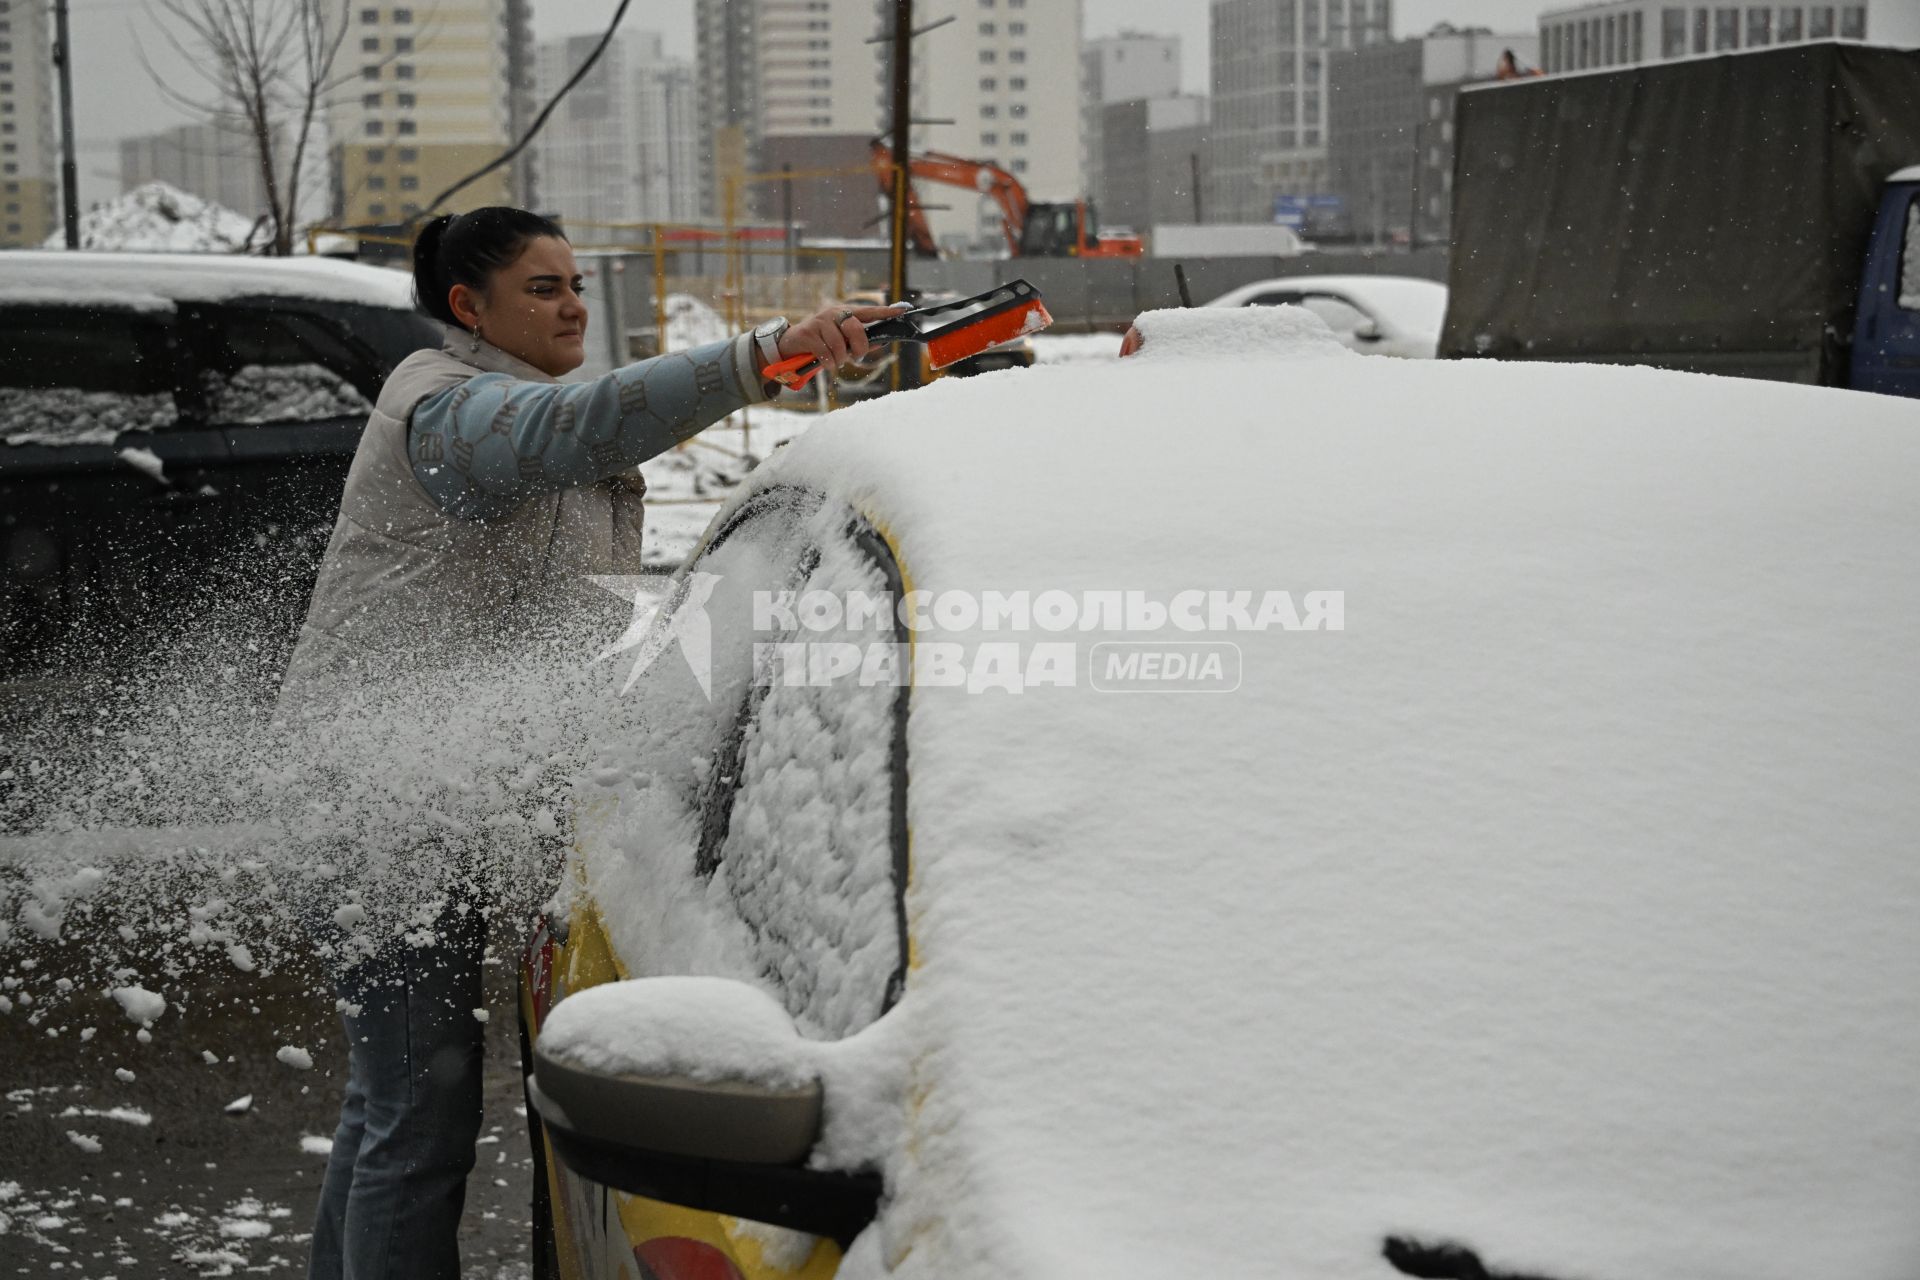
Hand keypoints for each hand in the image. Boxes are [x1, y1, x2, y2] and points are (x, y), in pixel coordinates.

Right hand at [776, 302, 911, 369]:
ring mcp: (820, 321)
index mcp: (845, 312)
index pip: (869, 311)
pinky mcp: (808, 333)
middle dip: (859, 348)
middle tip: (856, 356)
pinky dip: (829, 363)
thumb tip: (882, 341)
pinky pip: (826, 353)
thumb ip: (860, 340)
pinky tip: (826, 362)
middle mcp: (833, 313)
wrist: (791, 343)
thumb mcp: (842, 340)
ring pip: (839, 345)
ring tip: (836, 360)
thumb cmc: (823, 341)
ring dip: (840, 359)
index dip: (885, 311)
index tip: (902, 310)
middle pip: (855, 329)